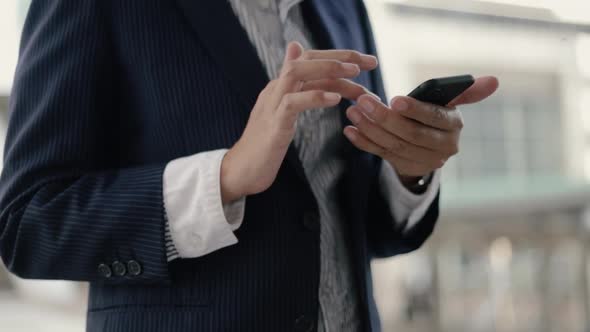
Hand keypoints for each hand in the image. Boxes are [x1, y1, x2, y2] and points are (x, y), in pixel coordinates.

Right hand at [221, 42, 378, 201]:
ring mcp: (272, 105)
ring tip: (355, 74)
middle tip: (370, 63)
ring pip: (297, 72)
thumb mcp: (286, 114)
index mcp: (281, 87)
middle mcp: (276, 89)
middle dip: (340, 57)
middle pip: (306, 59)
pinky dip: (315, 97)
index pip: (310, 59)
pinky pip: (293, 103)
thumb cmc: (267, 146)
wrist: (241, 172)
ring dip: (328, 70)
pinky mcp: (273, 125)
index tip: (367, 62)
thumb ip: (300, 91)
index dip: (339, 56)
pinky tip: (335, 99)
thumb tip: (306, 61)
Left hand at [343, 76, 498, 183]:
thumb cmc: (437, 114)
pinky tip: (350, 130)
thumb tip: (494, 80)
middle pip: (410, 134)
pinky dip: (364, 143)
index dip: (415, 110)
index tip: (394, 99)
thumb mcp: (450, 102)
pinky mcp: (406, 168)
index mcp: (454, 127)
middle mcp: (442, 148)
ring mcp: (424, 162)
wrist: (430, 146)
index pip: (434, 118)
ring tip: (353, 112)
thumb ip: (467, 92)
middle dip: (384, 118)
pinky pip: (382, 155)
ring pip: (393, 146)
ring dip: (370, 128)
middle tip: (362, 101)